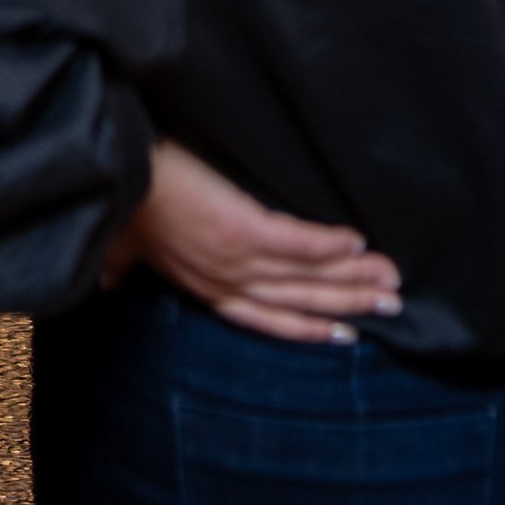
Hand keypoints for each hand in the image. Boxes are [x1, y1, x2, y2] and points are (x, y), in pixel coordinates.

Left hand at [106, 139, 401, 344]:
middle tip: (392, 304)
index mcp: (203, 286)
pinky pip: (297, 243)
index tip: (346, 333)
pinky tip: (357, 242)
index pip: (265, 317)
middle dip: (349, 303)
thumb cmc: (121, 203)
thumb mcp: (122, 244)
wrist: (114, 172)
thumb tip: (111, 280)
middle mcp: (225, 281)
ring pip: (306, 278)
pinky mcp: (242, 229)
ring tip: (390, 278)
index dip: (307, 327)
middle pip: (298, 302)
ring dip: (353, 278)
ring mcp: (236, 259)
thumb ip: (124, 264)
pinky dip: (328, 246)